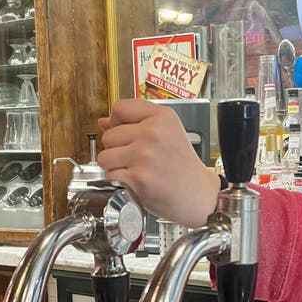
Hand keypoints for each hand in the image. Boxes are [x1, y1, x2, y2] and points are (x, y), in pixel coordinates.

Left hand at [98, 98, 220, 227]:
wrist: (197, 194)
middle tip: (135, 157)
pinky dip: (119, 181)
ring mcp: (144, 155)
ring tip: (134, 168)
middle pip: (108, 135)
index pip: (120, 108)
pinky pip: (110, 175)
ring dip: (114, 166)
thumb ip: (136, 122)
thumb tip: (104, 121)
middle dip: (116, 148)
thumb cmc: (183, 166)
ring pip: (104, 157)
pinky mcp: (138, 177)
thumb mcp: (168, 132)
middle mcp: (153, 133)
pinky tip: (136, 180)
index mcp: (162, 117)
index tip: (123, 131)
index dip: (116, 121)